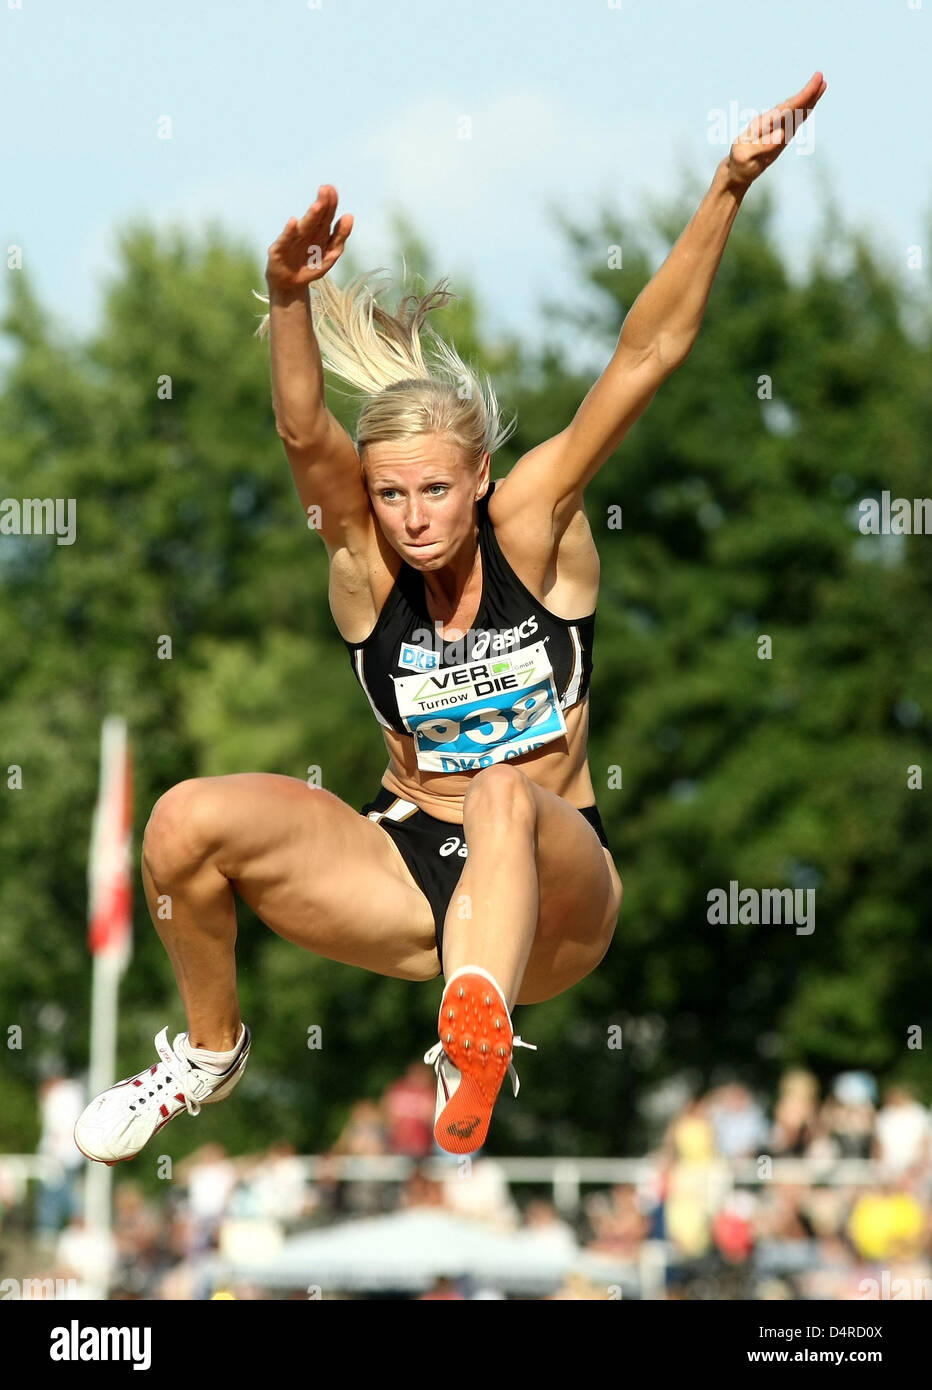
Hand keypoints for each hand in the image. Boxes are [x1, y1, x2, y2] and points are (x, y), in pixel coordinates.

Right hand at [265, 185, 353, 293]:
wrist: (290, 284)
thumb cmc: (310, 266)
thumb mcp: (330, 255)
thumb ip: (340, 237)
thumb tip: (350, 215)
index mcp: (319, 232)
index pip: (326, 215)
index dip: (331, 204)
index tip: (333, 190)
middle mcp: (305, 233)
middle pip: (316, 218)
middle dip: (322, 205)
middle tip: (326, 189)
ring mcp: (292, 240)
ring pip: (304, 227)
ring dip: (310, 216)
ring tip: (318, 205)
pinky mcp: (280, 250)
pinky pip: (286, 240)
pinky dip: (289, 231)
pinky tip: (293, 222)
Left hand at [726, 71, 826, 188]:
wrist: (736, 169)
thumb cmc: (740, 164)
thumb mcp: (746, 157)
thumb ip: (762, 146)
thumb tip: (781, 134)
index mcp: (764, 125)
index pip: (786, 109)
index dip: (801, 98)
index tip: (812, 86)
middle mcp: (770, 123)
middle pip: (792, 106)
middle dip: (807, 93)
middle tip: (821, 77)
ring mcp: (776, 128)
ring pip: (795, 110)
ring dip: (809, 99)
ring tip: (822, 84)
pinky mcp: (780, 134)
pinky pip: (795, 120)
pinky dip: (804, 111)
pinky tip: (811, 104)